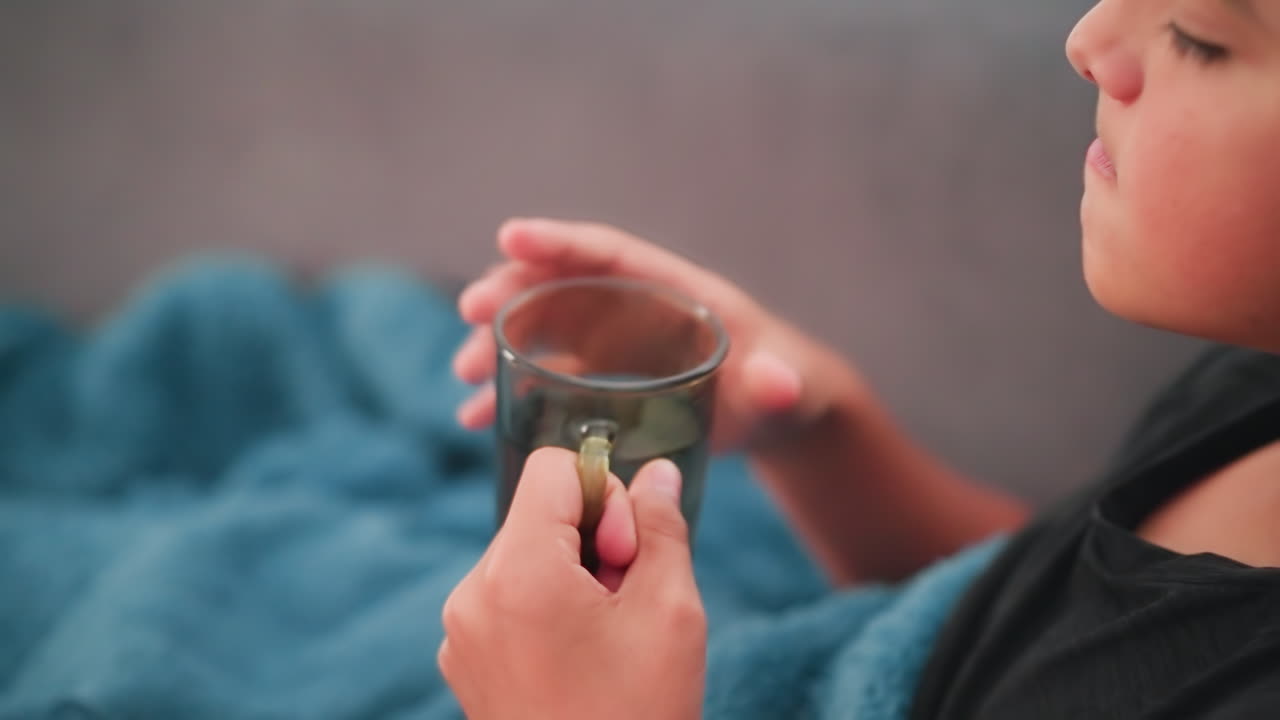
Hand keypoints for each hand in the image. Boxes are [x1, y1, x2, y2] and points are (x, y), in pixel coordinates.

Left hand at [438, 448, 705, 719]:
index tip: (630, 551)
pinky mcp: (463, 660)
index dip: (605, 493)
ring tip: (607, 637)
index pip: (550, 469)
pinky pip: (506, 597)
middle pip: (538, 513)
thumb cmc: (640, 716)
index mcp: (517, 573)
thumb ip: (661, 527)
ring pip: (525, 554)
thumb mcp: (671, 613)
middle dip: (592, 540)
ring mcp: (461, 631)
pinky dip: (545, 607)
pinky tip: (581, 657)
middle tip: (627, 601)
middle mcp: (472, 594)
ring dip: (572, 575)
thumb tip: (657, 472)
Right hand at [453, 218, 855, 449]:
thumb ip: (780, 385)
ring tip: (465, 376)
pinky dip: (513, 394)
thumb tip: (778, 383)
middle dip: (514, 292)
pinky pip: (548, 378)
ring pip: (546, 330)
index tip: (510, 233)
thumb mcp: (787, 388)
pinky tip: (478, 418)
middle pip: (565, 285)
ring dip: (501, 345)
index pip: (613, 254)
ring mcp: (617, 343)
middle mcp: (637, 308)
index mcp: (676, 292)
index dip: (562, 241)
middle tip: (470, 314)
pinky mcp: (606, 380)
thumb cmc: (787, 390)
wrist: (777, 417)